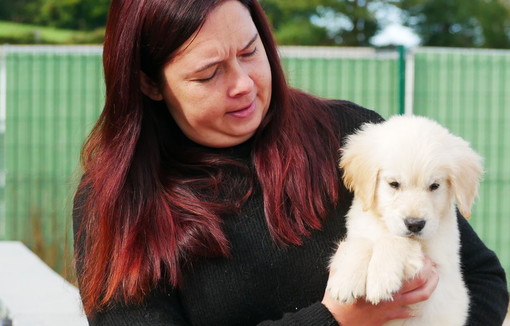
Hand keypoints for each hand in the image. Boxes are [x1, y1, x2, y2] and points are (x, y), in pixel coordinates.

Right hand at [322, 257, 437, 325]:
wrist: (337, 321)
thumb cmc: (337, 298)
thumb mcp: (337, 273)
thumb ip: (343, 256)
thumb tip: (346, 243)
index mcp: (379, 282)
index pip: (405, 270)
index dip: (416, 261)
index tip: (420, 252)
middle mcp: (390, 295)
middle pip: (419, 282)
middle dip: (429, 272)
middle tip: (432, 263)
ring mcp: (391, 307)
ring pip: (419, 296)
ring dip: (430, 286)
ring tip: (434, 277)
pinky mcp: (388, 316)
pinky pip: (408, 311)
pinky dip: (415, 305)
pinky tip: (417, 298)